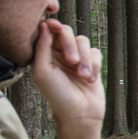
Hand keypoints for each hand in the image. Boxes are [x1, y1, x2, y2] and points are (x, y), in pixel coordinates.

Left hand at [31, 19, 104, 138]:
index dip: (52, 26)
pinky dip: (94, 65)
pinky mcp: (91, 64)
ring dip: (84, 59)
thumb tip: (44, 24)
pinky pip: (95, 52)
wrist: (80, 114)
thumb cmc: (57, 95)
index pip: (47, 31)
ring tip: (83, 77)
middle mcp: (59, 54)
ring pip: (83, 41)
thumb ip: (42, 47)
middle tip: (71, 61)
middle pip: (66, 32)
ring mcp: (76, 58)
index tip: (56, 28)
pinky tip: (90, 79)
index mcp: (44, 54)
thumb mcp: (43, 71)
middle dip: (70, 45)